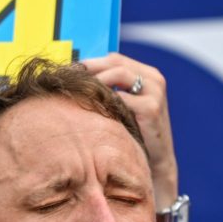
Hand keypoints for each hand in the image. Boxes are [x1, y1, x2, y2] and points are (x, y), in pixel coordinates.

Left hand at [80, 53, 177, 208]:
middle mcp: (154, 78)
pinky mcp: (152, 108)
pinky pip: (121, 97)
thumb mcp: (124, 106)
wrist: (156, 163)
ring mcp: (155, 92)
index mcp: (147, 74)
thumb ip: (109, 89)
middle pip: (115, 62)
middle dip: (88, 68)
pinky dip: (105, 101)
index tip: (68, 70)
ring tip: (77, 92)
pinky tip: (90, 110)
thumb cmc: (134, 133)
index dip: (90, 62)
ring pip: (118, 74)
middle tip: (66, 78)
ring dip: (95, 81)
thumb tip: (73, 77)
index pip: (113, 58)